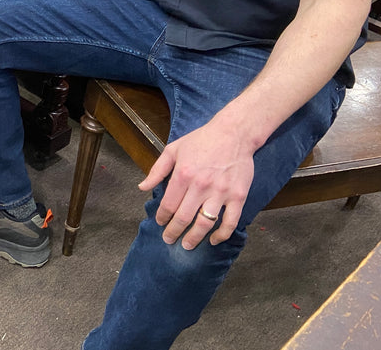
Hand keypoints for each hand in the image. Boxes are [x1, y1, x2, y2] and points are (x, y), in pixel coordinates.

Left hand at [137, 118, 255, 248]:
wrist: (233, 134)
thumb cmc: (201, 140)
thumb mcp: (174, 149)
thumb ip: (157, 170)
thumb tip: (142, 187)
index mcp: (183, 175)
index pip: (168, 205)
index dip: (162, 217)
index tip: (160, 223)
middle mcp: (200, 186)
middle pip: (184, 218)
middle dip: (174, 232)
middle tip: (169, 240)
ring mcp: (220, 192)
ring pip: (205, 224)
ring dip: (195, 238)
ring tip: (188, 245)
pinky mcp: (238, 196)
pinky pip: (230, 222)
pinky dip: (222, 235)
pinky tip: (214, 240)